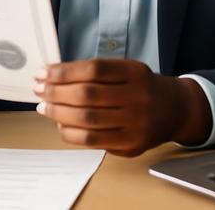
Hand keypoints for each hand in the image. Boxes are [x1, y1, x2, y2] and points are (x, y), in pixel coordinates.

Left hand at [33, 59, 211, 156]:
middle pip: (87, 95)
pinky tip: (60, 124)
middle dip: (55, 92)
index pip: (93, 70)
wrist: (176, 109)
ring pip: (87, 120)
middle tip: (38, 89)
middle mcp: (138, 97)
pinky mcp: (131, 144)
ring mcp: (136, 123)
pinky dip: (70, 133)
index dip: (63, 71)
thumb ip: (97, 73)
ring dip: (58, 113)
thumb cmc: (142, 87)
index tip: (43, 72)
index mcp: (135, 73)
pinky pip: (93, 141)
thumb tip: (54, 77)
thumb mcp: (127, 70)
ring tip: (43, 107)